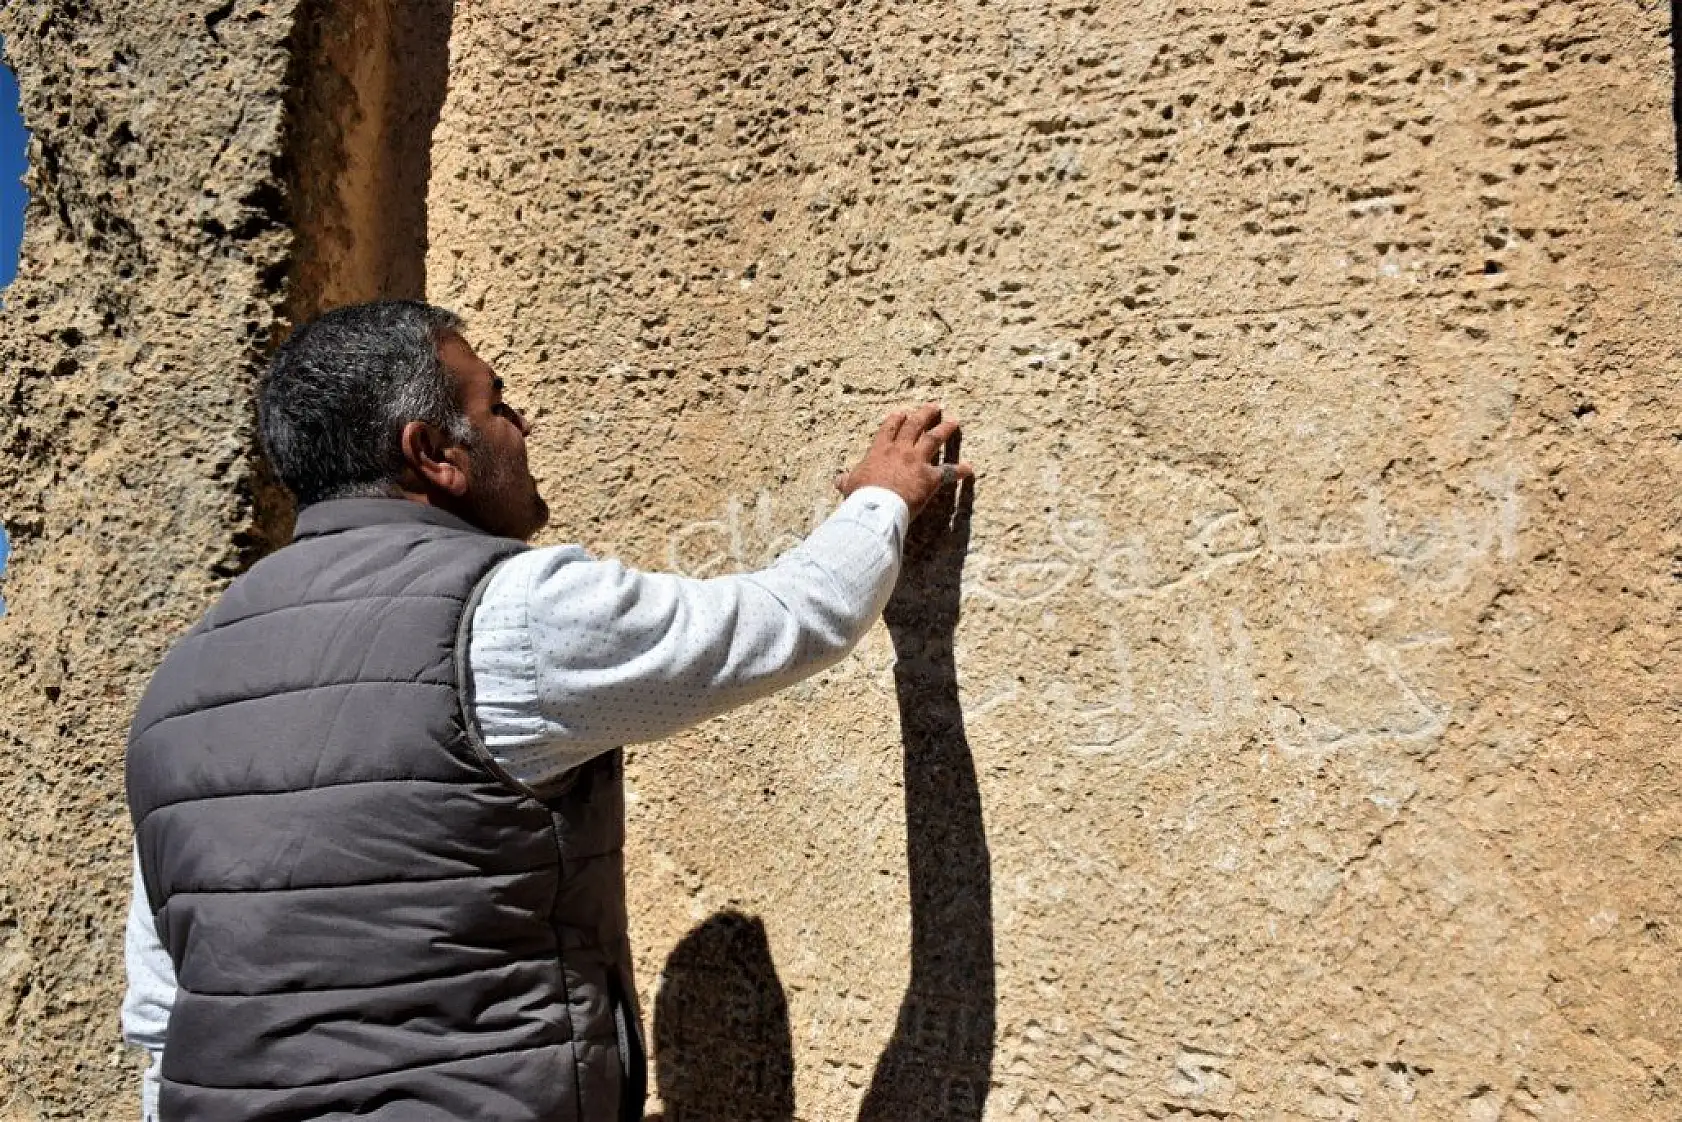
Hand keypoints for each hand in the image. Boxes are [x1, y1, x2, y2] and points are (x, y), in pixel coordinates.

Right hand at [834, 403, 975, 519]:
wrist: (877, 507)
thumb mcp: (851, 486)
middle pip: (914, 426)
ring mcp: (916, 461)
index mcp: (879, 451)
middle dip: (925, 415)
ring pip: (934, 439)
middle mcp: (900, 450)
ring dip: (945, 429)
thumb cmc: (861, 496)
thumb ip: (848, 481)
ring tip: (954, 421)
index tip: (902, 413)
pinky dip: (959, 470)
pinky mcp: (930, 477)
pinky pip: (948, 471)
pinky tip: (969, 469)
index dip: (896, 420)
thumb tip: (839, 480)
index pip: (889, 429)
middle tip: (934, 407)